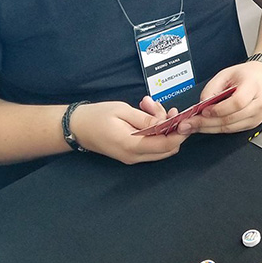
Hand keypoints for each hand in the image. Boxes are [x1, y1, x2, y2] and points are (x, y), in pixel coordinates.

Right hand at [69, 98, 188, 163]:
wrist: (74, 127)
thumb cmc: (96, 116)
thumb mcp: (123, 111)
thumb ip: (146, 119)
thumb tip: (167, 123)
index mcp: (131, 146)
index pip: (166, 145)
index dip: (180, 133)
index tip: (186, 118)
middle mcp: (134, 156)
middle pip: (168, 148)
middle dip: (173, 128)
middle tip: (166, 108)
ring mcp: (133, 157)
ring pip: (161, 146)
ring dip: (163, 126)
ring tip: (149, 105)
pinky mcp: (131, 153)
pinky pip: (151, 144)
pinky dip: (155, 130)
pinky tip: (147, 112)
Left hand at [177, 62, 261, 134]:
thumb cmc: (248, 74)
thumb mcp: (227, 73)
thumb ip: (212, 88)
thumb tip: (201, 104)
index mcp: (253, 87)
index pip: (237, 103)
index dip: (218, 109)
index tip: (204, 110)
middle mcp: (258, 104)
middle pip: (231, 118)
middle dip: (207, 123)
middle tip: (189, 123)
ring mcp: (258, 116)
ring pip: (230, 128)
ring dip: (210, 128)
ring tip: (193, 126)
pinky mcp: (254, 124)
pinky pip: (233, 130)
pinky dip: (218, 129)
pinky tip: (206, 126)